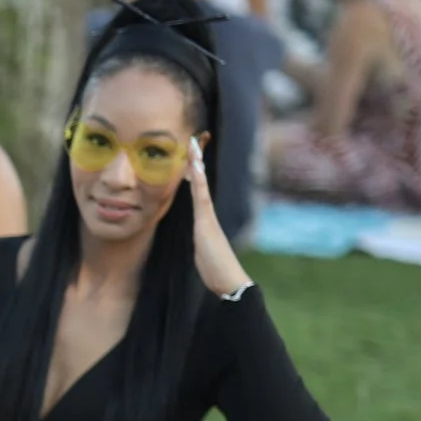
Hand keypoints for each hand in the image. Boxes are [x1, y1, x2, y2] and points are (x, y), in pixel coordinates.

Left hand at [185, 141, 250, 295]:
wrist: (229, 280)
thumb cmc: (215, 270)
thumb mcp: (201, 251)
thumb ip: (199, 240)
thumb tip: (198, 239)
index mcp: (204, 219)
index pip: (197, 190)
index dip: (194, 173)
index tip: (191, 155)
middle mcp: (207, 214)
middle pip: (200, 181)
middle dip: (197, 161)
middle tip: (194, 139)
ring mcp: (208, 216)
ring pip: (201, 185)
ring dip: (197, 164)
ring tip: (192, 145)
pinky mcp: (206, 222)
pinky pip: (201, 196)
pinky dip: (199, 180)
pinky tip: (195, 166)